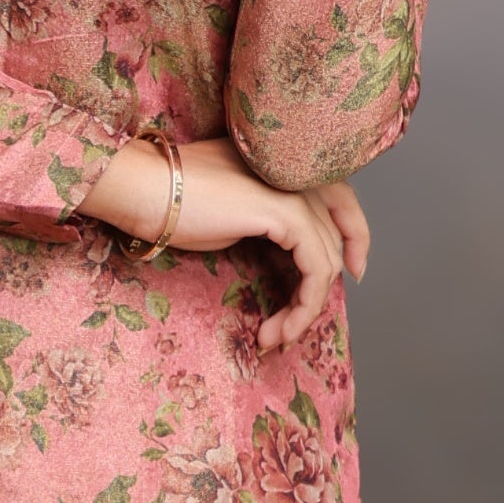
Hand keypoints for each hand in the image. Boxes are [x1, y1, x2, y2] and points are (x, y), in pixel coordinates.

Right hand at [80, 142, 371, 346]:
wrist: (148, 188)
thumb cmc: (174, 200)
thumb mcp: (235, 212)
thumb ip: (269, 221)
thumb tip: (290, 255)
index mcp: (287, 165)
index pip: (342, 201)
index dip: (356, 237)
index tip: (353, 273)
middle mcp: (299, 173)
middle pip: (337, 237)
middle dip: (319, 290)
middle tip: (294, 327)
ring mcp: (296, 191)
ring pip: (327, 262)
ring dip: (305, 309)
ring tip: (276, 336)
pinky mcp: (288, 214)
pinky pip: (316, 270)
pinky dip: (304, 306)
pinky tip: (279, 328)